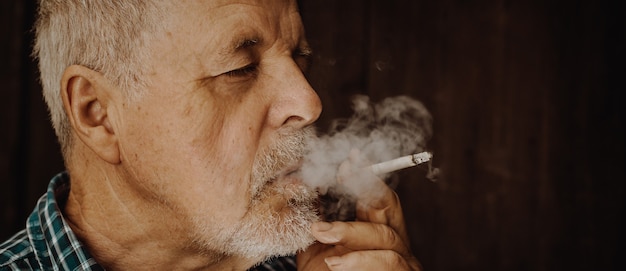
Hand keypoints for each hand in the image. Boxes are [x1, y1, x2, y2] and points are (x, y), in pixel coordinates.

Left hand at [297, 151, 421, 270]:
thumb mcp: (315, 249)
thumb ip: (314, 219)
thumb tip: (301, 184)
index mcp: (374, 230)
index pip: (375, 195)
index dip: (364, 175)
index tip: (348, 159)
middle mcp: (394, 242)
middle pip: (389, 205)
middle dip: (367, 185)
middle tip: (343, 172)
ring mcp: (402, 262)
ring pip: (386, 235)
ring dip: (350, 230)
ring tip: (321, 232)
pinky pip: (387, 261)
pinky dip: (360, 259)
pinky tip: (335, 261)